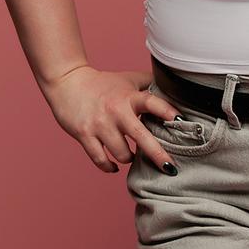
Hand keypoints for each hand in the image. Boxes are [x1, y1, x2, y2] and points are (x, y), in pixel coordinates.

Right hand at [43, 64, 184, 173]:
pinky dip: (110, 167)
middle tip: (171, 169)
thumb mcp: (127, 79)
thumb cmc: (102, 83)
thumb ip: (149, 84)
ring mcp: (99, 125)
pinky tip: (115, 167)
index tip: (181, 121)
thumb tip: (174, 87)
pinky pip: (100, 159)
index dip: (168, 111)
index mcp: (128, 97)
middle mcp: (116, 111)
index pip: (152, 103)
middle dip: (158, 155)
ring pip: (122, 154)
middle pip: (141, 137)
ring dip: (130, 159)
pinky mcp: (84, 135)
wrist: (67, 82)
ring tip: (133, 157)